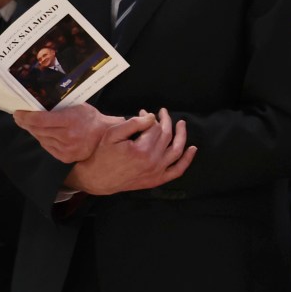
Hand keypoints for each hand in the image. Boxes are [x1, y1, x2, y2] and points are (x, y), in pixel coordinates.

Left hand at [13, 103, 131, 162]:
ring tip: (32, 125)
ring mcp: (66, 148)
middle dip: (26, 123)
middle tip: (20, 117)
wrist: (106, 136)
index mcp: (70, 121)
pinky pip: (47, 147)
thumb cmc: (91, 119)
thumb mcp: (77, 107)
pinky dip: (44, 140)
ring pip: (41, 138)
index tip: (18, 112)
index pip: (39, 120)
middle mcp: (67, 136)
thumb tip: (37, 107)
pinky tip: (45, 134)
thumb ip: (58, 108)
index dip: (25, 116)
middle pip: (37, 130)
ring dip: (34, 131)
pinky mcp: (65, 157)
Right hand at [64, 109, 194, 194]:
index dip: (151, 117)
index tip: (144, 112)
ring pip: (176, 150)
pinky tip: (192, 149)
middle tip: (163, 112)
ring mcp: (157, 172)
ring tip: (181, 124)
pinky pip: (178, 170)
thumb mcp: (112, 135)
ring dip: (181, 135)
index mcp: (142, 150)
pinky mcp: (157, 180)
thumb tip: (151, 116)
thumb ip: (133, 124)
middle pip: (166, 136)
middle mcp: (153, 161)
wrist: (98, 179)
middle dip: (166, 122)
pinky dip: (187, 160)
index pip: (155, 128)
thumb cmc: (102, 155)